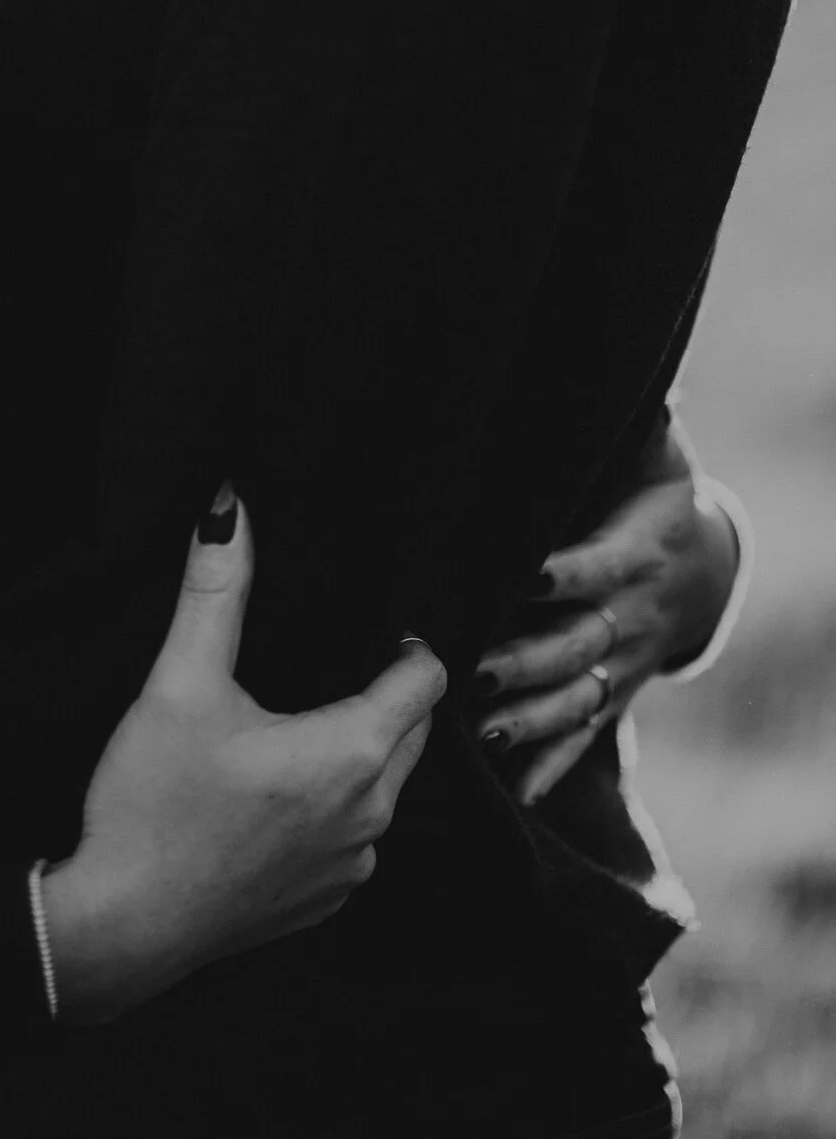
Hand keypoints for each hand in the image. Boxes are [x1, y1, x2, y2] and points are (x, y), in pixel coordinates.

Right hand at [40, 488, 445, 1021]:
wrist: (119, 925)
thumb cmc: (152, 804)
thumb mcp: (180, 683)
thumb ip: (214, 590)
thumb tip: (230, 507)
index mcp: (352, 753)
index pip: (425, 680)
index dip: (405, 641)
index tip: (371, 623)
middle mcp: (371, 816)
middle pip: (412, 734)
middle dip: (388, 693)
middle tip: (334, 661)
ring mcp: (350, 868)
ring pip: (383, 788)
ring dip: (359, 752)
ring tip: (298, 721)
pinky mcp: (322, 901)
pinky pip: (352, 837)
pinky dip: (332, 807)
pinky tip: (275, 793)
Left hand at [475, 422, 741, 806]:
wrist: (705, 570)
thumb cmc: (658, 493)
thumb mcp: (656, 455)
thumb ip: (643, 423)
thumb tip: (644, 381)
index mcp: (637, 554)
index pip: (595, 568)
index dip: (563, 573)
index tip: (523, 574)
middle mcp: (630, 619)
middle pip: (576, 644)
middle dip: (525, 659)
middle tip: (471, 667)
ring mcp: (622, 664)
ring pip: (576, 698)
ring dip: (530, 719)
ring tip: (482, 733)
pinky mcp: (614, 695)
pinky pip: (584, 736)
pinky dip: (551, 766)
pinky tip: (516, 794)